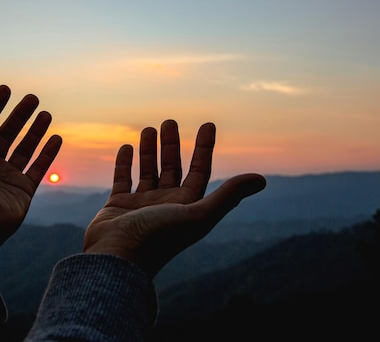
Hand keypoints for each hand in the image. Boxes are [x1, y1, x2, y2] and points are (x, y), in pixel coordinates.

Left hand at [0, 85, 61, 263]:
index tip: (5, 89)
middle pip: (6, 134)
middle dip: (19, 115)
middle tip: (32, 98)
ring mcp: (7, 178)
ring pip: (25, 148)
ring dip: (36, 130)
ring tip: (46, 113)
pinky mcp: (23, 191)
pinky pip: (38, 168)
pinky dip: (48, 153)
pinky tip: (56, 137)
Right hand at [84, 119, 265, 276]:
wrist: (118, 259)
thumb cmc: (159, 238)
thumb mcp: (197, 215)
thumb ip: (228, 196)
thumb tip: (261, 179)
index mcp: (187, 207)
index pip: (199, 171)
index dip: (205, 148)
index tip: (207, 124)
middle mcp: (166, 204)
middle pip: (172, 168)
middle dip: (172, 145)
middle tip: (170, 121)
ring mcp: (141, 205)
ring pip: (148, 171)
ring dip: (149, 150)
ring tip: (149, 128)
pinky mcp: (118, 206)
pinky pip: (122, 179)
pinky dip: (124, 163)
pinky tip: (127, 146)